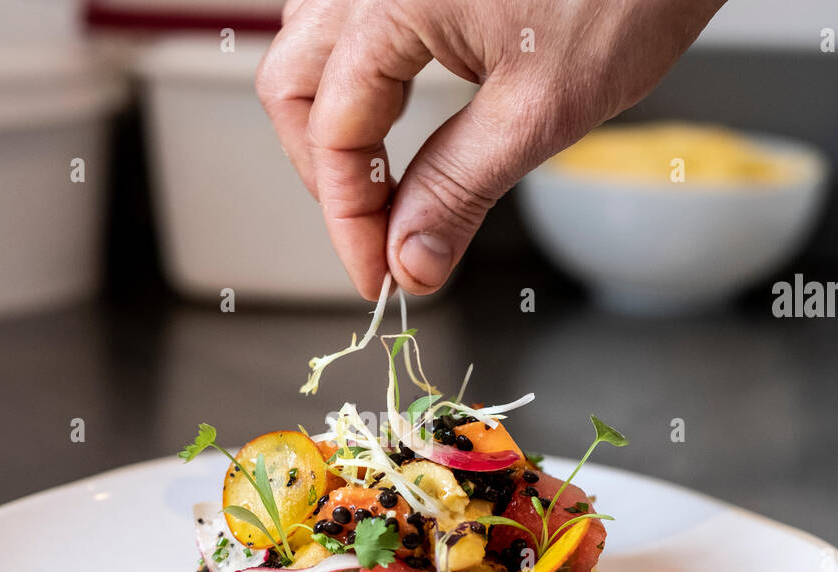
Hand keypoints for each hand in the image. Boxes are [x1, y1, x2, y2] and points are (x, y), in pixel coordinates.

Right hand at [256, 0, 724, 297]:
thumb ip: (459, 186)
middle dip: (328, 174)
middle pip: (293, 86)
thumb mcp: (543, 105)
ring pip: (311, 47)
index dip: (350, 222)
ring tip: (383, 182)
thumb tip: (410, 260)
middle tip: (376, 237)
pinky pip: (350, 19)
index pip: (332, 134)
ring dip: (332, 121)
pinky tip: (392, 107)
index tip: (382, 279)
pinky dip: (358, 76)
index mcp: (388, 0)